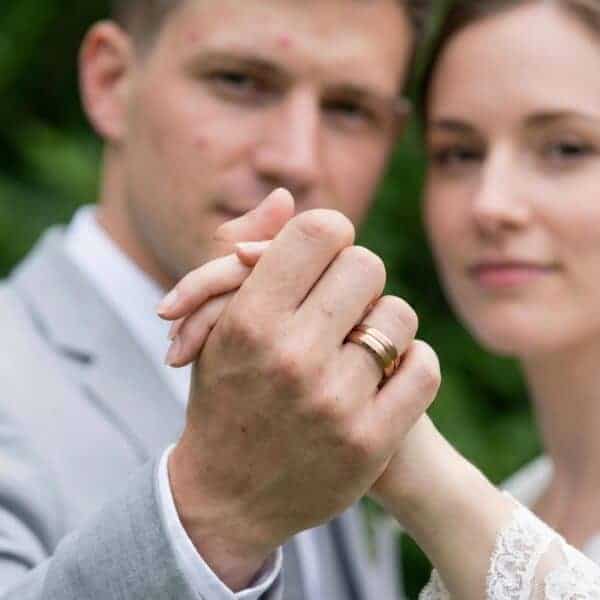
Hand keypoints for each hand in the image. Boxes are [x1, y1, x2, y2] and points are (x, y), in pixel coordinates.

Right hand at [160, 189, 437, 590]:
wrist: (226, 496)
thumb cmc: (224, 396)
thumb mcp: (219, 325)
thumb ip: (250, 254)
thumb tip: (289, 196)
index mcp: (248, 319)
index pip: (320, 231)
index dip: (328, 235)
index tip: (321, 259)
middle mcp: (291, 356)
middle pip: (366, 265)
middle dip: (353, 278)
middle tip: (338, 303)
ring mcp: (335, 402)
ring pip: (399, 315)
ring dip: (383, 323)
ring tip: (358, 344)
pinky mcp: (370, 443)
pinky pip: (424, 368)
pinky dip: (411, 362)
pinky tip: (387, 372)